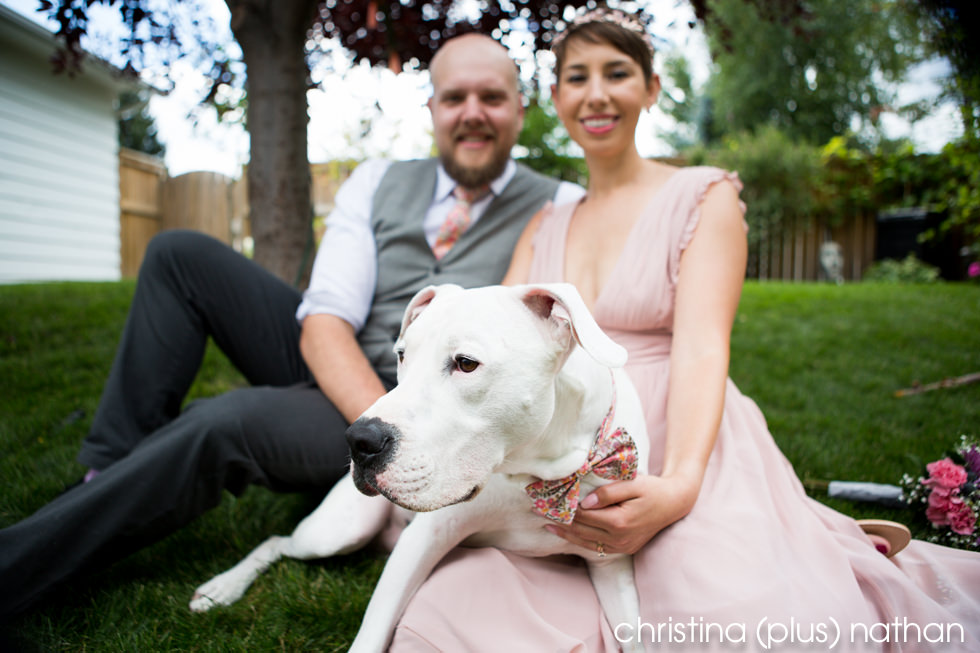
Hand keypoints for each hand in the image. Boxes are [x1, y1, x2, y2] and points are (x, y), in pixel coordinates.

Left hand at [546, 474, 697, 555]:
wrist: (674, 503)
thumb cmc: (652, 489)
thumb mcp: (633, 484)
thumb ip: (609, 493)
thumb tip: (586, 502)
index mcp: (619, 522)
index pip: (584, 516)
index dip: (564, 509)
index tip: (546, 502)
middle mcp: (619, 538)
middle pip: (582, 530)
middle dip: (559, 522)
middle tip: (538, 513)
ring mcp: (622, 546)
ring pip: (587, 542)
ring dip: (566, 535)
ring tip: (547, 527)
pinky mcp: (624, 548)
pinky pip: (597, 548)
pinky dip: (580, 541)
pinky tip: (569, 535)